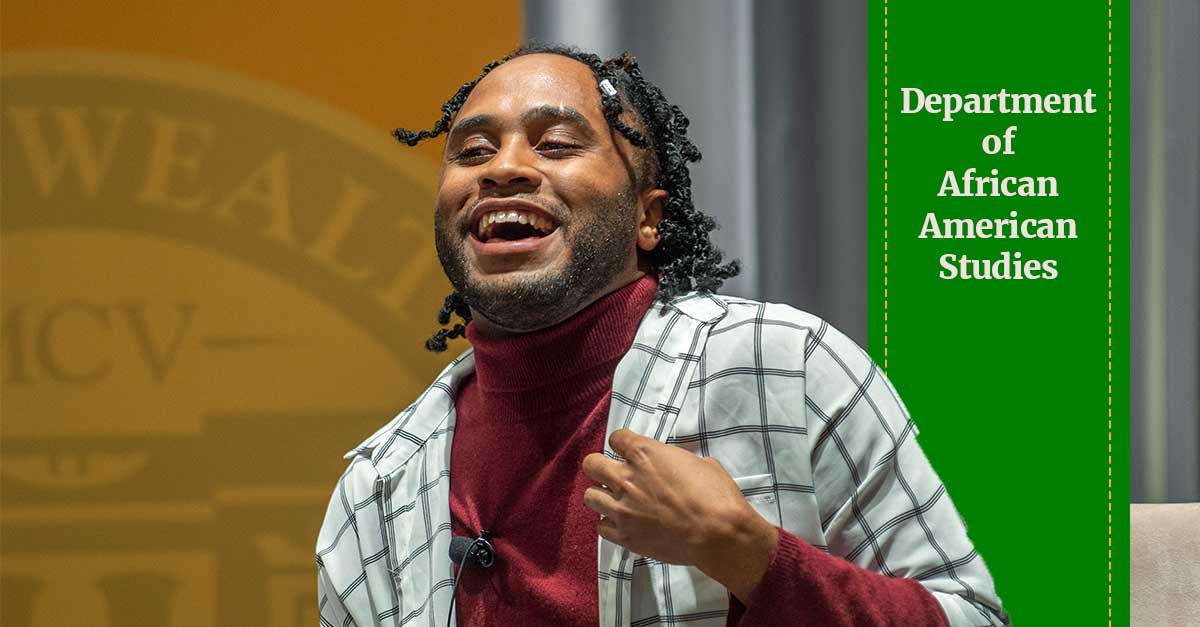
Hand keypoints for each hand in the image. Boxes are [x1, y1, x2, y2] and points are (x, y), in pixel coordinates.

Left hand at [582, 429, 779, 602]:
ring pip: (590, 496)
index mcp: (644, 454)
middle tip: (614, 475)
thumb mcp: (701, 463)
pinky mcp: (624, 536)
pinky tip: (624, 523)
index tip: (628, 451)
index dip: (622, 444)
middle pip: (591, 464)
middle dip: (600, 467)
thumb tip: (676, 465)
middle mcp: (626, 478)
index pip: (616, 438)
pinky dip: (610, 523)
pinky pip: (601, 527)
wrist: (718, 533)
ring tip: (617, 501)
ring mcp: (622, 509)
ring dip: (602, 496)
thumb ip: (678, 460)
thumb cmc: (715, 495)